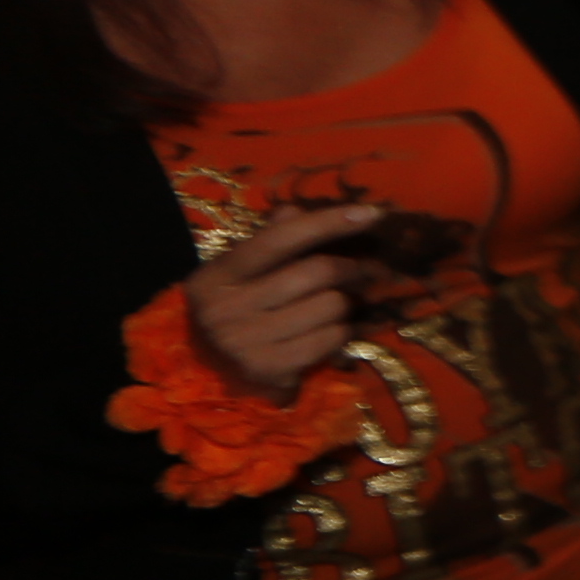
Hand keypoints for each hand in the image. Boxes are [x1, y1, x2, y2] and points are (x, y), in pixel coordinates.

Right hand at [180, 205, 391, 399]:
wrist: (207, 370)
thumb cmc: (235, 309)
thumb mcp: (240, 272)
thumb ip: (268, 240)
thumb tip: (295, 210)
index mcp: (217, 275)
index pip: (280, 239)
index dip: (327, 222)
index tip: (372, 212)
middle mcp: (226, 308)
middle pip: (317, 272)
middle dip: (349, 268)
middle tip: (361, 270)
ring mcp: (245, 342)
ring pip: (331, 306)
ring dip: (346, 304)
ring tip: (337, 306)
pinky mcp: (269, 369)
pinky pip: (332, 339)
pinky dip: (341, 332)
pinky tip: (330, 332)